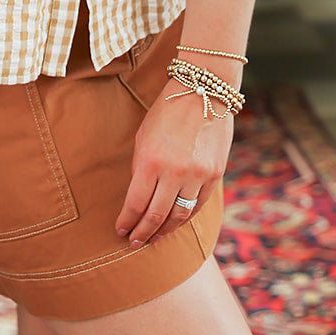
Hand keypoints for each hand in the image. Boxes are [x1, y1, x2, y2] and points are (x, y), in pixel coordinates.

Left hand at [114, 90, 233, 247]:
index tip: (120, 230)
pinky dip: (185, 218)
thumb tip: (138, 198)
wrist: (202, 91)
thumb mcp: (144, 136)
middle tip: (134, 243)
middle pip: (156, 216)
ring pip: (179, 216)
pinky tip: (175, 222)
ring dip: (164, 231)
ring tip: (154, 237)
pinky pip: (198, 205)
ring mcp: (198, 175)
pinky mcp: (215, 175)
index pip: (135, 203)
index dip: (127, 221)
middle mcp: (175, 172)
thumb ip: (140, 168)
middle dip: (142, 233)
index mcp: (151, 161)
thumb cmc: (167, 111)